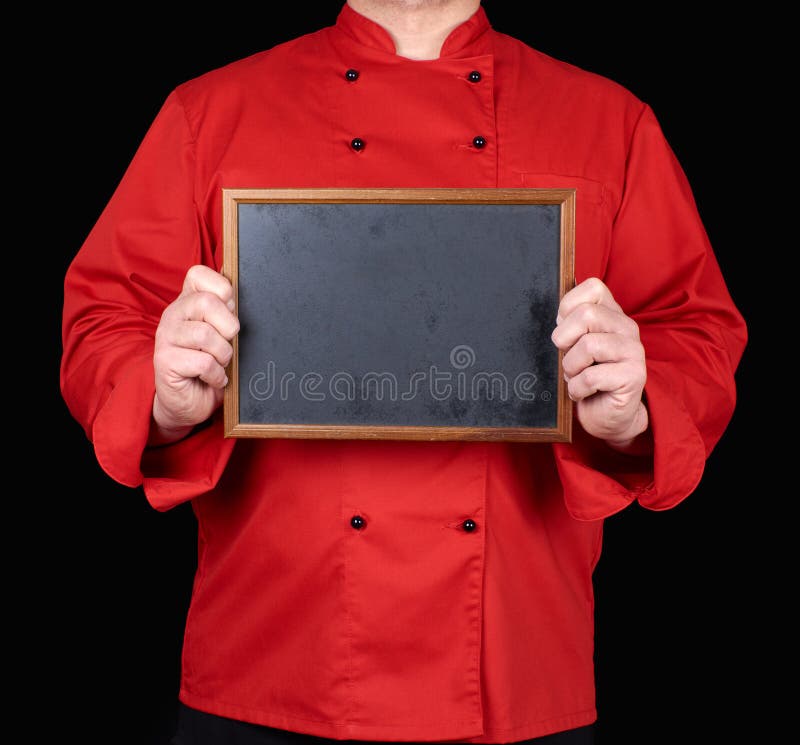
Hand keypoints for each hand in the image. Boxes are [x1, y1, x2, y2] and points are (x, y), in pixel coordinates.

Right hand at [150, 265, 238, 444]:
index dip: (222, 290)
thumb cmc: (210, 365)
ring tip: (219, 363)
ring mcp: (165, 337)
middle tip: (226, 344)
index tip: (229, 312)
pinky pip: (203, 363)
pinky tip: (212, 378)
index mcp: (187, 302)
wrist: (188, 402)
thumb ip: (227, 312)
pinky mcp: (164, 361)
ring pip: (206, 335)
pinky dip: (216, 375)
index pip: (198, 274)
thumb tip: (240, 287)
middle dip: (228, 328)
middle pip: (206, 302)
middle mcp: (173, 314)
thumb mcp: (222, 335)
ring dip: (223, 355)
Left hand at [551, 278, 648, 450]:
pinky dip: (577, 389)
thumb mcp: (573, 345)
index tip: (566, 332)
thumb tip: (554, 313)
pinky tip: (584, 392)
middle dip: (565, 340)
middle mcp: (627, 328)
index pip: (593, 287)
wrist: (608, 415)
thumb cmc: (586, 377)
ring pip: (588, 346)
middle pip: (587, 314)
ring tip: (576, 377)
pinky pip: (591, 377)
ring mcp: (634, 351)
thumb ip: (569, 324)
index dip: (568, 308)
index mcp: (612, 314)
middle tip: (569, 358)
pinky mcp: (634, 376)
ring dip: (570, 368)